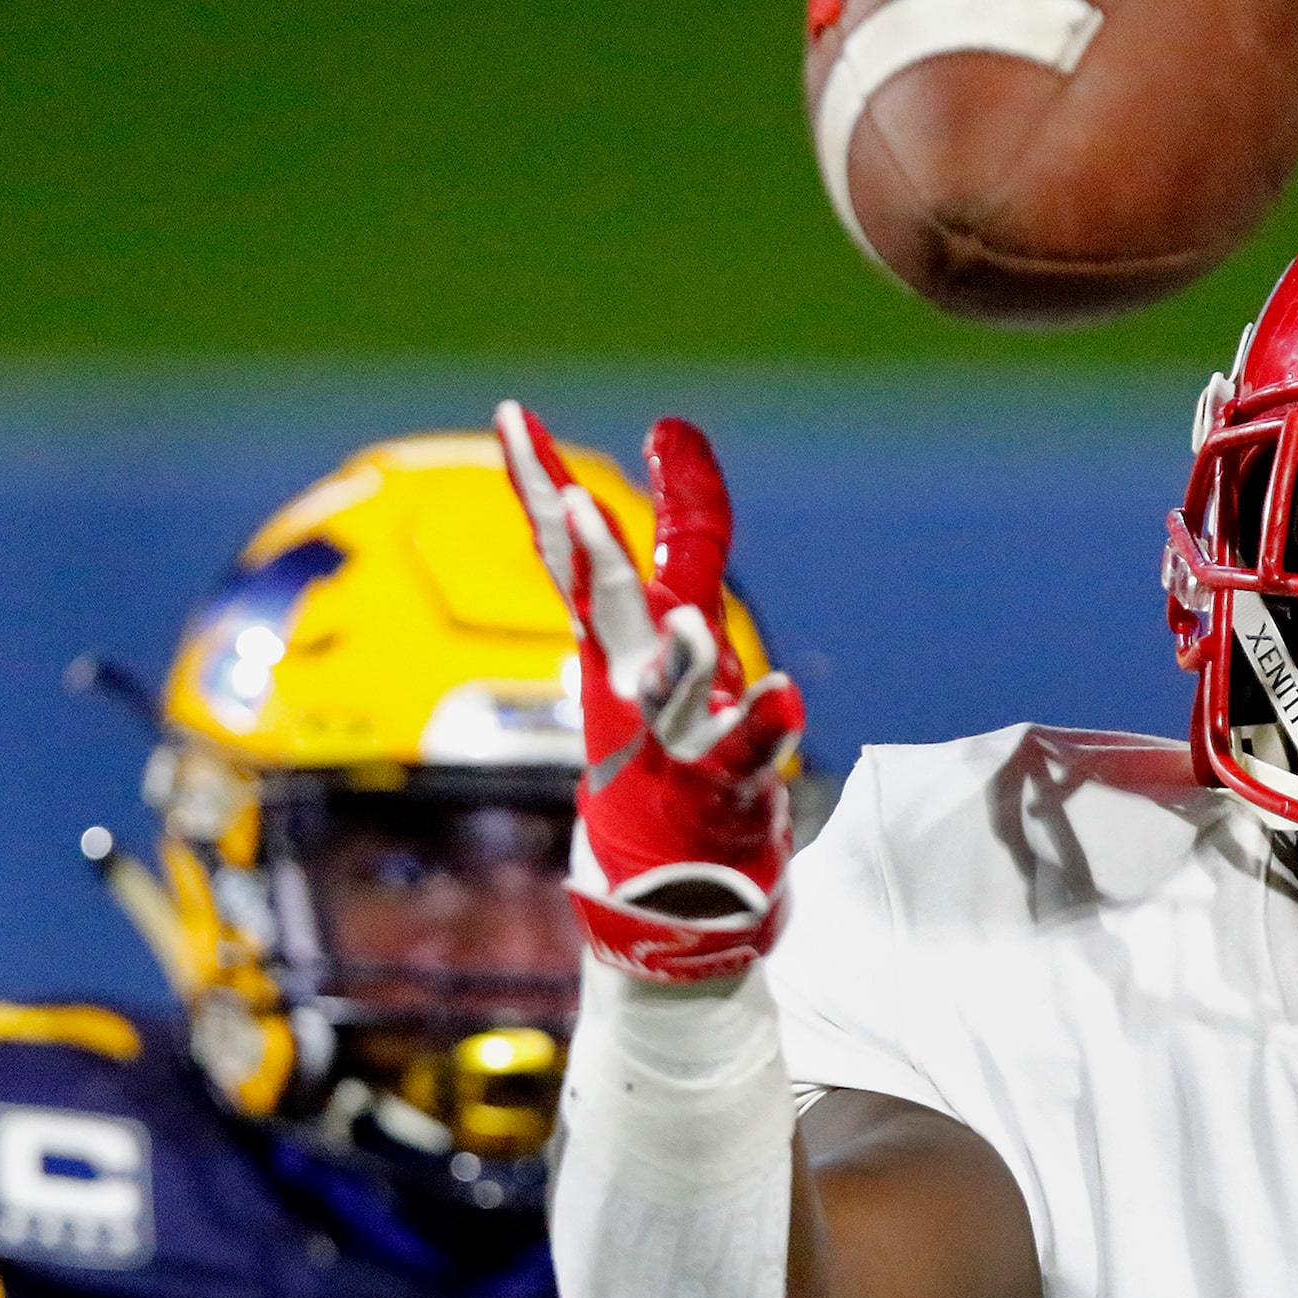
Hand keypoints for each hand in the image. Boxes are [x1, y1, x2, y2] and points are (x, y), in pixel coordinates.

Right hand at [494, 402, 804, 982]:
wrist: (663, 882)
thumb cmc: (669, 731)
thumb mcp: (670, 620)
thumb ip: (684, 532)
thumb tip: (672, 429)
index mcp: (612, 640)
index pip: (572, 552)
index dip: (542, 484)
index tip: (511, 415)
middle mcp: (631, 682)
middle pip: (607, 609)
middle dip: (587, 558)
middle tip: (569, 502)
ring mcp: (673, 738)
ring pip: (674, 689)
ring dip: (683, 661)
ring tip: (693, 626)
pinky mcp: (719, 788)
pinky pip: (744, 754)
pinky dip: (765, 727)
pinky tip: (786, 696)